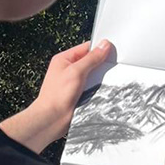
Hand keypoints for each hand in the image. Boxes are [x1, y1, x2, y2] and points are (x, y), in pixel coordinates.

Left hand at [0, 39, 112, 153]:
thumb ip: (92, 58)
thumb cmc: (57, 95)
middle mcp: (68, 69)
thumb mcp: (76, 71)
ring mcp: (73, 82)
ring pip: (92, 74)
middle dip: (100, 64)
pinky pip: (92, 86)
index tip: (112, 50)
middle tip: (111, 65)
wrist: (52, 119)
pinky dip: (97, 87)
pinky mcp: (78, 93)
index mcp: (64, 59)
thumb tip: (104, 45)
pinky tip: (101, 89)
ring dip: (99, 77)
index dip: (98, 48)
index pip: (85, 47)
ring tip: (105, 79)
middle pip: (90, 61)